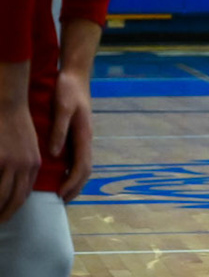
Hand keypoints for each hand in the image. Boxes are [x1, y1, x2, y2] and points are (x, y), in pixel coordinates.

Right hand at [0, 101, 37, 224]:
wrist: (9, 103)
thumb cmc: (15, 124)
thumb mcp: (28, 146)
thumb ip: (24, 165)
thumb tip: (15, 183)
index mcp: (33, 165)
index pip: (23, 195)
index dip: (12, 208)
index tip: (3, 217)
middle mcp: (23, 167)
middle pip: (11, 200)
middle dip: (1, 214)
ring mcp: (8, 163)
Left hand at [51, 70, 91, 202]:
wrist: (76, 76)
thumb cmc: (69, 90)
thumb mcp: (62, 108)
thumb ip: (59, 131)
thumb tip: (54, 154)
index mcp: (84, 135)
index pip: (82, 166)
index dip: (72, 182)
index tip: (60, 195)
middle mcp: (86, 139)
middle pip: (86, 170)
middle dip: (76, 187)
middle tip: (61, 201)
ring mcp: (82, 137)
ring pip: (83, 165)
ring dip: (74, 181)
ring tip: (62, 193)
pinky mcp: (77, 134)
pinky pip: (77, 158)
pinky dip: (71, 171)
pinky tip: (60, 174)